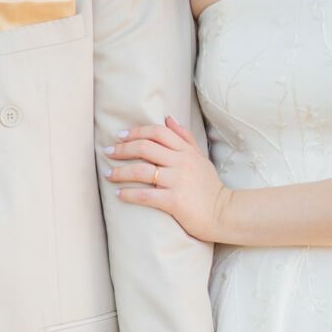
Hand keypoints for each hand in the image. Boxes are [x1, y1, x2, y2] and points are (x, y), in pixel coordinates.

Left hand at [105, 116, 229, 241]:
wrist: (223, 213)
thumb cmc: (209, 187)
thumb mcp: (200, 158)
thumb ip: (185, 138)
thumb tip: (168, 118)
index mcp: (186, 151)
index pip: (158, 132)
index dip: (136, 132)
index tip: (120, 136)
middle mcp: (181, 163)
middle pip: (145, 148)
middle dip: (123, 149)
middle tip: (108, 153)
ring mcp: (177, 181)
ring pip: (142, 171)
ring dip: (120, 172)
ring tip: (108, 174)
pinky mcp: (174, 201)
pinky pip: (146, 195)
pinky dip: (129, 194)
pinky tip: (118, 194)